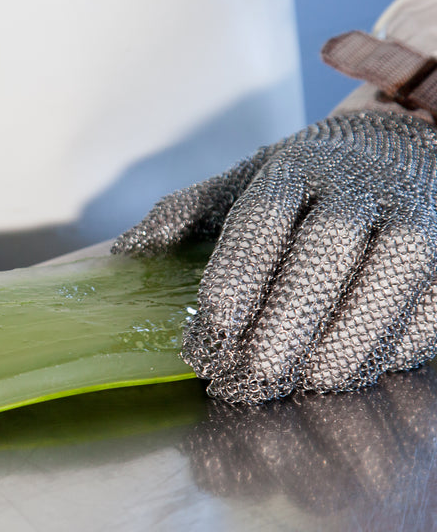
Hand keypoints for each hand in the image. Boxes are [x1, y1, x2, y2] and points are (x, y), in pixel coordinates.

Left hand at [113, 111, 436, 401]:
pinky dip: (393, 348)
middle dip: (286, 323)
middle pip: (323, 254)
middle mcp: (356, 189)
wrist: (403, 145)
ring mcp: (415, 220)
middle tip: (250, 378)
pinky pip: (430, 310)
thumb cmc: (306, 178)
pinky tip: (352, 375)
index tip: (210, 333)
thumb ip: (185, 214)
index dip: (235, 278)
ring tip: (303, 386)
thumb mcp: (242, 180)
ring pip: (390, 282)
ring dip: (344, 344)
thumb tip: (126, 253)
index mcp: (293, 168)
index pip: (260, 220)